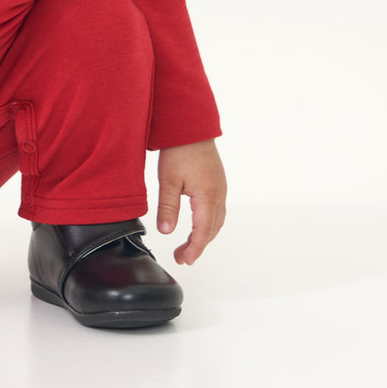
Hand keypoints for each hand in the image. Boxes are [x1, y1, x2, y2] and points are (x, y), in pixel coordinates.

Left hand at [156, 139, 225, 264]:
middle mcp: (218, 195)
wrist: (191, 126)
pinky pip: (217, 210)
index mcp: (207, 197)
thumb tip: (166, 232)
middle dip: (198, 246)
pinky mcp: (218, 182)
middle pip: (212, 230)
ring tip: (189, 246)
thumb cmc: (180, 150)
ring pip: (216, 221)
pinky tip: (199, 224)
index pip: (202, 233)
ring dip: (205, 236)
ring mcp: (220, 188)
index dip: (194, 250)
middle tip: (183, 257)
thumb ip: (168, 208)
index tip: (184, 260)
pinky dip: (209, 223)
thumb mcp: (168, 180)